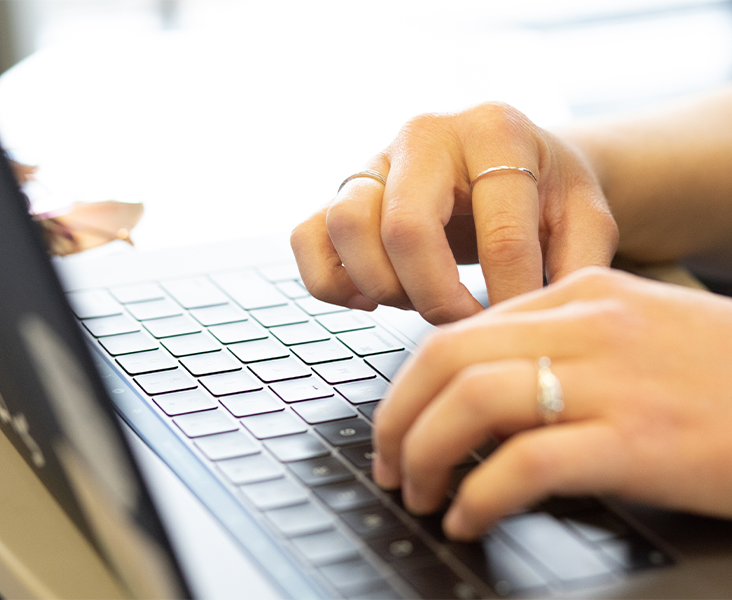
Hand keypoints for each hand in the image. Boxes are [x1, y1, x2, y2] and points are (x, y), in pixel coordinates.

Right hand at [291, 103, 617, 323]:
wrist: (512, 161)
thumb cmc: (546, 192)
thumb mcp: (584, 216)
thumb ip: (577, 263)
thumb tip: (534, 324)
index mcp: (494, 131)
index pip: (498, 232)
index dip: (509, 298)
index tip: (515, 333)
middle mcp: (425, 135)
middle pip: (404, 227)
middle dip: (434, 297)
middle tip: (461, 320)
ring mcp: (375, 160)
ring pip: (345, 224)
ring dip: (381, 284)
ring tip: (418, 300)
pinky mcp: (342, 190)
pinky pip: (306, 237)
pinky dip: (332, 281)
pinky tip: (372, 299)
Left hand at [372, 267, 731, 538]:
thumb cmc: (724, 376)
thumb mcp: (635, 333)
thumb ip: (559, 347)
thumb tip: (479, 397)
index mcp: (581, 291)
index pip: (460, 330)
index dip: (410, 383)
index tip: (397, 424)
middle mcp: (589, 323)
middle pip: (447, 358)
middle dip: (398, 416)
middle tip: (388, 463)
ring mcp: (614, 378)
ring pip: (473, 400)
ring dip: (426, 453)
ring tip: (416, 492)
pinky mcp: (640, 439)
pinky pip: (527, 462)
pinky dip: (480, 493)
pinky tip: (469, 517)